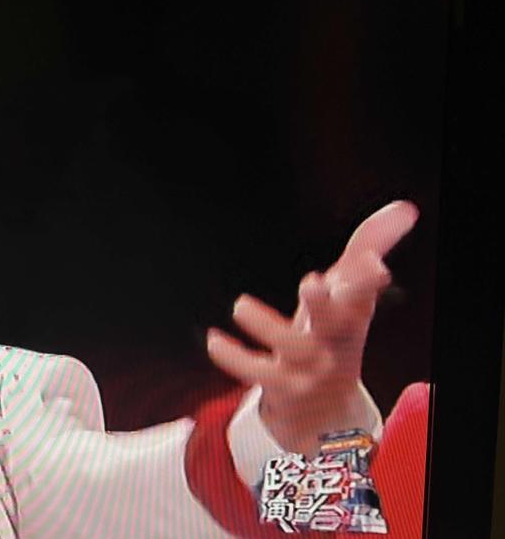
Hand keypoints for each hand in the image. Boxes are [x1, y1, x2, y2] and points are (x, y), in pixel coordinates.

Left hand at [206, 200, 418, 456]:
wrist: (326, 410)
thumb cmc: (334, 334)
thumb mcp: (349, 292)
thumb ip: (370, 246)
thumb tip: (404, 209)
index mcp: (352, 314)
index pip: (364, 295)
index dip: (367, 280)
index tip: (372, 264)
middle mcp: (335, 341)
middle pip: (337, 323)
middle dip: (326, 303)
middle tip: (313, 281)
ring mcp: (311, 368)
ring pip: (294, 349)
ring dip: (268, 326)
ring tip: (240, 305)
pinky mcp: (285, 389)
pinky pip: (260, 374)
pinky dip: (235, 359)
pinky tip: (214, 340)